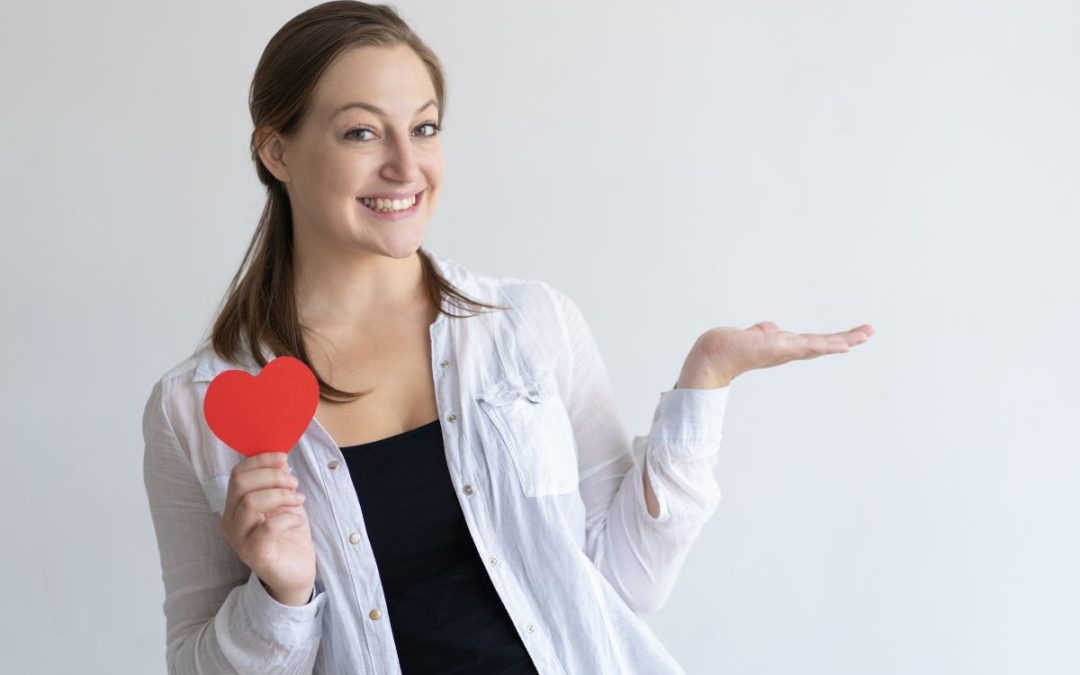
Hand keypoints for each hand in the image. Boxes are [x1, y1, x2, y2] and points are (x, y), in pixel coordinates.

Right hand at [220, 452, 315, 605]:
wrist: (295, 571)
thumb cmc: (288, 535)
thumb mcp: (285, 502)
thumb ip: (279, 482)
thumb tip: (280, 461)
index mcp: (235, 505)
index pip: (237, 474)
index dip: (260, 461)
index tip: (283, 458)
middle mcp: (230, 521)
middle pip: (240, 484)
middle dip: (271, 476)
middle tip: (294, 482)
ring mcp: (239, 539)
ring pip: (250, 502)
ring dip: (281, 495)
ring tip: (299, 499)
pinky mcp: (254, 554)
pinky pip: (267, 527)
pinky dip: (287, 517)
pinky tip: (299, 519)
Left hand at [676, 321, 874, 388]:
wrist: (711, 356)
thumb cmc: (729, 347)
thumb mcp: (752, 336)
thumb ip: (764, 332)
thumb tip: (771, 329)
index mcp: (783, 348)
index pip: (812, 343)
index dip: (832, 341)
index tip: (852, 337)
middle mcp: (786, 351)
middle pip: (822, 344)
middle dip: (846, 339)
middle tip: (870, 331)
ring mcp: (783, 350)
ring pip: (818, 345)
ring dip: (843, 340)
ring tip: (863, 336)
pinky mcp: (777, 347)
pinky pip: (806, 346)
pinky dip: (825, 346)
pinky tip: (841, 345)